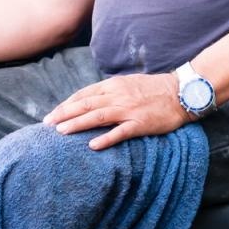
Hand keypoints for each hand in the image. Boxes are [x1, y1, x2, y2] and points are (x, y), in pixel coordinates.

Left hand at [43, 72, 188, 149]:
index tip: (52, 114)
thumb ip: (109, 90)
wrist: (181, 92)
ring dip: (77, 124)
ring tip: (60, 133)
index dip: (66, 104)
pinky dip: (105, 138)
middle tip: (46, 124)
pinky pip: (120, 132)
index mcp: (113, 85)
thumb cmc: (154, 88)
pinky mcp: (141, 123)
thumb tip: (91, 99)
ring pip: (97, 116)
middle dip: (63, 114)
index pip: (83, 94)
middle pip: (85, 104)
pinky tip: (92, 145)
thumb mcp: (128, 83)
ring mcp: (129, 110)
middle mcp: (117, 96)